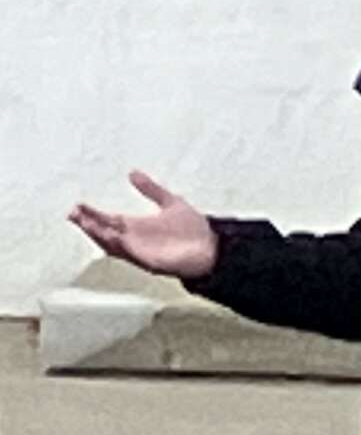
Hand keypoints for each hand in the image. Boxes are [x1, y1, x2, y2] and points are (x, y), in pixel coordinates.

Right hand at [67, 170, 217, 279]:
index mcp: (138, 226)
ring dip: (100, 235)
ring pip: (114, 246)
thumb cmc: (193, 229)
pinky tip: (115, 236)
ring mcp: (142, 252)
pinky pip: (133, 255)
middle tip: (74, 214)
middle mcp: (136, 240)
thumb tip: (133, 173)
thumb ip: (151, 189)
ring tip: (86, 224)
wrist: (212, 247)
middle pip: (105, 233)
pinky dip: (123, 246)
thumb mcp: (170, 202)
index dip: (93, 214)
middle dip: (89, 224)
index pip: (109, 220)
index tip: (79, 205)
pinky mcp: (152, 262)